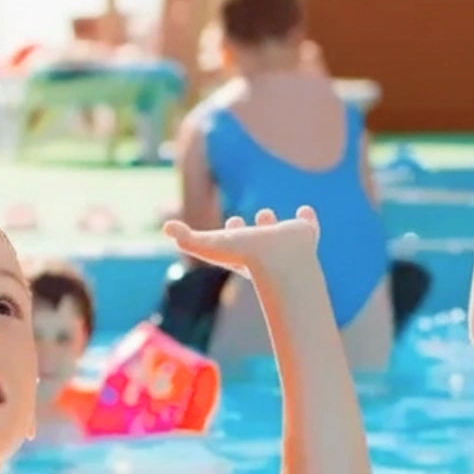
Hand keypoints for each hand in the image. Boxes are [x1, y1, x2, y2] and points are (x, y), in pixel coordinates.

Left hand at [162, 207, 318, 277]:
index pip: (237, 236)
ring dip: (274, 223)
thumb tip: (165, 227)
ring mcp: (285, 242)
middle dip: (256, 226)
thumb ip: (185, 236)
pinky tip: (306, 211)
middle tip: (258, 216)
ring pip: (282, 231)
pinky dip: (308, 218)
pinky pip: (308, 225)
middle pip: (259, 234)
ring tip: (266, 214)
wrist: (278, 261)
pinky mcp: (305, 235)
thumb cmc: (242, 255)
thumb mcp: (206, 244)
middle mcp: (264, 245)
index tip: (232, 220)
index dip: (234, 227)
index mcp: (243, 248)